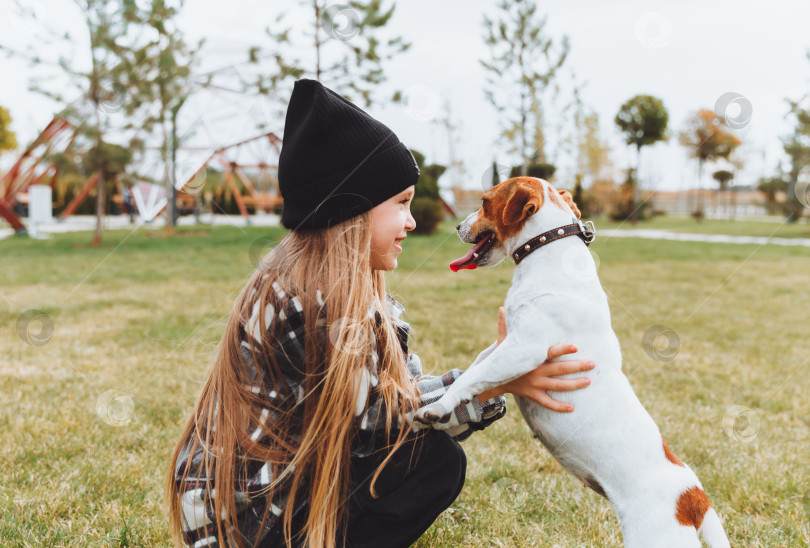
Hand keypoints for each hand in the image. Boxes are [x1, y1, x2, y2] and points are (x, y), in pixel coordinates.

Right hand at [479, 308, 593, 411]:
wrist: (493, 380)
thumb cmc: (502, 358)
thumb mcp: (502, 342)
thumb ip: (504, 326)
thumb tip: (502, 307)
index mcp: (531, 358)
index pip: (549, 353)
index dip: (562, 350)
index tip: (576, 346)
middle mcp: (535, 372)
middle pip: (559, 370)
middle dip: (577, 367)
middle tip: (592, 363)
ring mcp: (535, 385)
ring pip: (558, 386)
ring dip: (574, 385)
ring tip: (588, 381)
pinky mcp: (533, 395)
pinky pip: (547, 403)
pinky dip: (558, 407)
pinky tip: (571, 408)